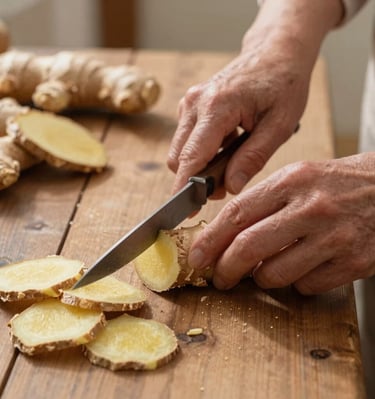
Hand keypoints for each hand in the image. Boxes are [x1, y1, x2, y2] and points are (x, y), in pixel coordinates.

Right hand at [167, 30, 312, 195]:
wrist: (275, 53)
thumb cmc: (283, 85)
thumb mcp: (278, 126)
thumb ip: (252, 158)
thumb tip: (231, 187)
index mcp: (217, 107)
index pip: (191, 157)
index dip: (185, 187)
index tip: (184, 210)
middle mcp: (195, 103)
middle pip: (179, 157)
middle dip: (197, 179)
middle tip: (228, 184)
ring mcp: (189, 103)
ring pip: (180, 151)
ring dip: (200, 166)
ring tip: (232, 161)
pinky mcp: (191, 106)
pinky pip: (187, 140)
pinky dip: (202, 152)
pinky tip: (228, 145)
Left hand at [188, 154, 374, 293]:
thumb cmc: (338, 183)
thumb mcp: (298, 177)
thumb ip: (263, 203)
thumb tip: (227, 236)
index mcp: (290, 181)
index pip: (236, 214)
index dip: (211, 239)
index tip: (197, 256)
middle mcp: (310, 208)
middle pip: (249, 247)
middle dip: (225, 268)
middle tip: (219, 278)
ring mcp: (333, 237)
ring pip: (275, 274)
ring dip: (263, 277)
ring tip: (268, 268)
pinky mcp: (354, 262)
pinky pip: (307, 286)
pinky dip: (297, 283)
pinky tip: (304, 267)